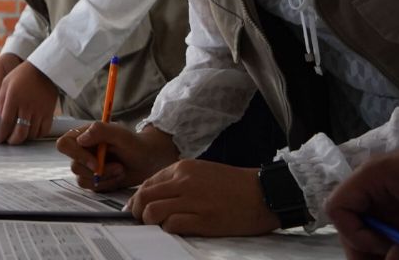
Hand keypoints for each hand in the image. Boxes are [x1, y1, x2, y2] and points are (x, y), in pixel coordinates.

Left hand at [0, 60, 58, 143]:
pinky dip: (37, 135)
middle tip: (9, 141)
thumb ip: (0, 100)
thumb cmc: (22, 74)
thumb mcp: (6, 83)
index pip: (6, 123)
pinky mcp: (49, 112)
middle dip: (12, 141)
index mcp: (14, 98)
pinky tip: (32, 133)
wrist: (44, 69)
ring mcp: (39, 110)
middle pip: (20, 133)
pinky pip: (44, 130)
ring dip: (24, 138)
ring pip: (31, 134)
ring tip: (19, 136)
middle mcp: (27, 106)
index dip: (1, 134)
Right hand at [57, 122, 178, 190]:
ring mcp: (87, 166)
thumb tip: (81, 139)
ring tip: (121, 170)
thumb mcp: (120, 134)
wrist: (148, 159)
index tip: (96, 163)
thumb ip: (101, 131)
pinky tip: (118, 176)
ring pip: (82, 179)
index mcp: (83, 135)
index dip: (76, 155)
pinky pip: (91, 188)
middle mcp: (82, 151)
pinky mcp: (93, 179)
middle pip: (74, 166)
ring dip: (104, 178)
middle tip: (118, 167)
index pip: (64, 145)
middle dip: (98, 171)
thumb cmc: (135, 143)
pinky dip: (106, 184)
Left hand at [128, 159, 279, 236]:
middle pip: (144, 197)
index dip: (137, 198)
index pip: (147, 183)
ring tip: (157, 225)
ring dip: (150, 221)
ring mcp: (193, 201)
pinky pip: (171, 225)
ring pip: (152, 211)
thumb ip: (178, 180)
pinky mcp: (203, 220)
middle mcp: (184, 182)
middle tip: (140, 220)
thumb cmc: (233, 184)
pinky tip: (175, 228)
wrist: (263, 193)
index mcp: (182, 169)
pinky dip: (168, 229)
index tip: (135, 208)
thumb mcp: (201, 172)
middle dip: (137, 211)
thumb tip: (155, 195)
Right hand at [326, 94, 398, 259]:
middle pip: (354, 222)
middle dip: (364, 249)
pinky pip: (396, 231)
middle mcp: (379, 186)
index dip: (354, 234)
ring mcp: (396, 196)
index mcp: (374, 177)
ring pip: (375, 230)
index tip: (385, 249)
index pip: (339, 207)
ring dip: (384, 250)